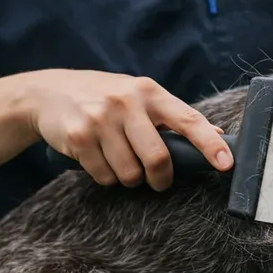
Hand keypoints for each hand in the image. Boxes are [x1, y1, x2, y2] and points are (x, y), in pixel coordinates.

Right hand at [26, 69, 232, 190]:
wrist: (46, 92)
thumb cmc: (103, 97)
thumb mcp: (138, 96)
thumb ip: (173, 116)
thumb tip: (217, 135)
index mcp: (149, 91)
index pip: (188, 119)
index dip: (209, 144)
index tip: (226, 164)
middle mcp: (126, 101)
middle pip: (158, 158)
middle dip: (160, 179)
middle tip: (156, 180)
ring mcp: (101, 118)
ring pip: (130, 174)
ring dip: (128, 178)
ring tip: (118, 160)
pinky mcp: (78, 136)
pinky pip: (104, 176)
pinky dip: (105, 177)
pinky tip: (97, 158)